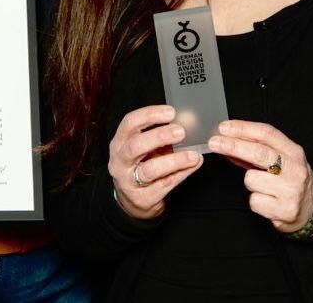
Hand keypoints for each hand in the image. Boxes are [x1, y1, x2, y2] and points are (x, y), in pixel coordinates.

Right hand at [108, 104, 202, 220]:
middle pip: (135, 146)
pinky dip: (181, 174)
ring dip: (174, 160)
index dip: (150, 115)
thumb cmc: (142, 165)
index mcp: (120, 142)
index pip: (130, 123)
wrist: (133, 200)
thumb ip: (162, 135)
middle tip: (181, 132)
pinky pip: (164, 185)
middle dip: (160, 136)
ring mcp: (128, 181)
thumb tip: (190, 122)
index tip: (171, 112)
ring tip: (193, 155)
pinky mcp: (141, 198)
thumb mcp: (145, 147)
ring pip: (149, 170)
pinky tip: (193, 166)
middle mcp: (119, 161)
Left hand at [210, 120, 312, 233]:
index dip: (243, 128)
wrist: (311, 209)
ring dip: (249, 182)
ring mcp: (291, 190)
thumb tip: (228, 141)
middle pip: (259, 153)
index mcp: (294, 152)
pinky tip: (267, 201)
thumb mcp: (280, 160)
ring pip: (251, 179)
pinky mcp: (284, 210)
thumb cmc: (289, 179)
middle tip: (214, 143)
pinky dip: (256, 200)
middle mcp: (295, 170)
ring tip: (262, 186)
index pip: (267, 133)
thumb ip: (256, 150)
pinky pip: (254, 201)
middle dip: (233, 146)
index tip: (224, 128)